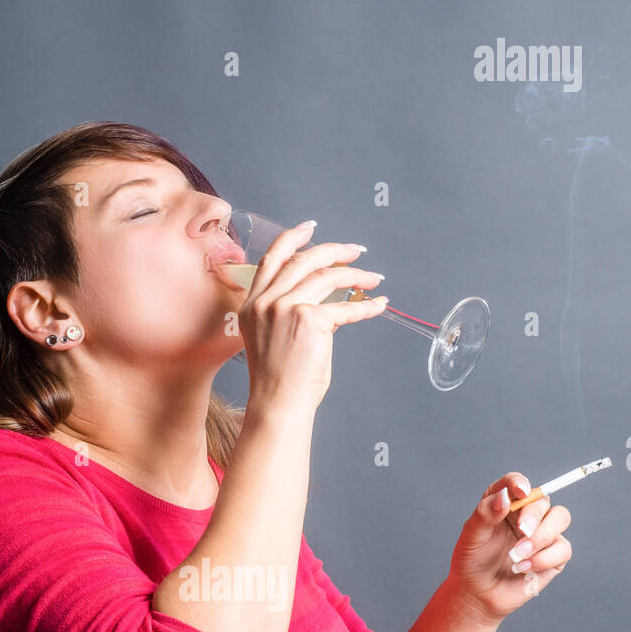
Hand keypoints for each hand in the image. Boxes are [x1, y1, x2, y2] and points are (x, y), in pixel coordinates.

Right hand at [224, 220, 387, 415]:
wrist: (277, 404)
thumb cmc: (277, 380)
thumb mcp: (269, 338)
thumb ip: (284, 312)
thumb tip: (321, 297)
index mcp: (252, 305)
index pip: (272, 259)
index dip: (293, 238)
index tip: (310, 228)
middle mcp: (266, 302)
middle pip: (304, 259)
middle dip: (334, 251)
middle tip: (355, 251)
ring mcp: (286, 308)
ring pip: (327, 276)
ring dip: (356, 274)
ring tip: (373, 278)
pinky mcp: (310, 320)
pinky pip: (347, 307)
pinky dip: (367, 305)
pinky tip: (379, 304)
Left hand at [447, 472, 572, 623]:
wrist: (478, 593)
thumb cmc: (472, 561)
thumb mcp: (472, 536)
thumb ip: (486, 513)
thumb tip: (505, 497)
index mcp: (506, 503)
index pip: (517, 483)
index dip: (520, 483)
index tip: (519, 491)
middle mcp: (526, 514)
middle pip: (544, 499)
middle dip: (534, 514)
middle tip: (521, 530)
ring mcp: (543, 533)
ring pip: (561, 517)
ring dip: (541, 536)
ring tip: (516, 555)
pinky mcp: (554, 555)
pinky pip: (563, 548)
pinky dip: (543, 559)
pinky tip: (522, 568)